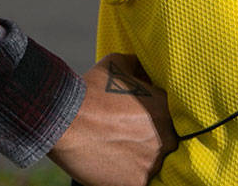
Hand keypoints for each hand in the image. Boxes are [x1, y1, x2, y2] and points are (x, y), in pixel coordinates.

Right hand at [48, 53, 177, 185]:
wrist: (66, 120)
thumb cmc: (91, 89)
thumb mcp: (117, 63)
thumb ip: (137, 66)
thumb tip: (143, 70)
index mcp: (165, 108)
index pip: (171, 115)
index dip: (156, 116)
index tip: (140, 119)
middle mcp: (166, 137)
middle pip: (166, 141)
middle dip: (151, 138)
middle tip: (129, 135)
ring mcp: (153, 163)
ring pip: (154, 163)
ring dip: (141, 158)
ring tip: (119, 150)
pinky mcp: (137, 183)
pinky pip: (141, 181)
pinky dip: (130, 175)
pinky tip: (116, 165)